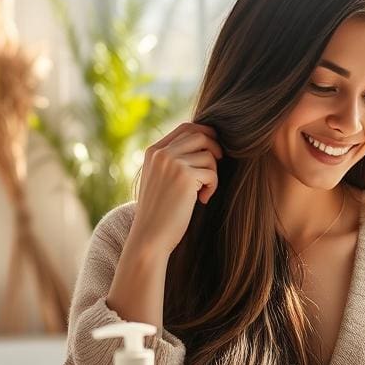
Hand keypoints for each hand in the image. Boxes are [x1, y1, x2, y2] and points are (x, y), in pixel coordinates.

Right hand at [127, 121, 223, 255]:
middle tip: (215, 169)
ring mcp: (172, 163)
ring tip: (203, 192)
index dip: (205, 134)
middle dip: (215, 149)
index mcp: (153, 151)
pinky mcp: (185, 176)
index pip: (185, 128)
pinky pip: (211, 173)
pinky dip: (212, 187)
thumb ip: (173, 160)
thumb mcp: (160, 180)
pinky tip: (202, 200)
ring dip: (212, 174)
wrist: (150, 237)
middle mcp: (161, 153)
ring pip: (209, 155)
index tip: (214, 149)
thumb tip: (205, 141)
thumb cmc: (159, 212)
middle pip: (200, 135)